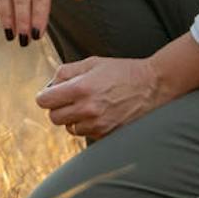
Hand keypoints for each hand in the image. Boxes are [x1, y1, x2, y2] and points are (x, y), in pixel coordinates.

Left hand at [36, 56, 170, 141]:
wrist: (153, 85)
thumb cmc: (121, 72)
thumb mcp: (91, 63)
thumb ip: (65, 72)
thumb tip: (50, 85)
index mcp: (80, 89)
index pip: (44, 101)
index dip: (45, 96)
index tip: (50, 94)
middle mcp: (88, 109)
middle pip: (54, 117)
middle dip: (57, 108)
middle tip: (68, 100)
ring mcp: (99, 124)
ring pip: (70, 128)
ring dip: (73, 119)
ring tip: (87, 106)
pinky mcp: (109, 134)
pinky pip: (87, 134)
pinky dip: (88, 126)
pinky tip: (99, 114)